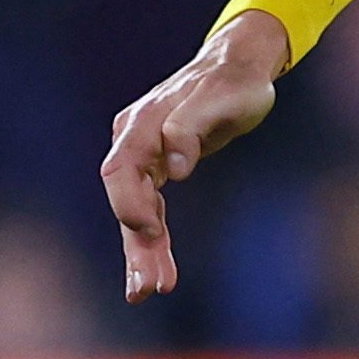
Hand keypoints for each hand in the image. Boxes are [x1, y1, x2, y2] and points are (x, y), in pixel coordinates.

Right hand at [104, 10, 290, 301]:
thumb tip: (176, 166)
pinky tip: (159, 271)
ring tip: (151, 290)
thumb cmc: (233, 83)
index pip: (121, 169)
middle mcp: (134, 142)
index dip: (130, 202)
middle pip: (125, 199)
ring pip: (137, 213)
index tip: (152, 231)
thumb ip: (193, 128)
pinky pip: (151, 212)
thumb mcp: (222, 101)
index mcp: (141, 124)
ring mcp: (144, 158)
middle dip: (136, 245)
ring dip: (144, 252)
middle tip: (148, 288)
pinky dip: (155, 241)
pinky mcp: (159, 171)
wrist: (237, 67)